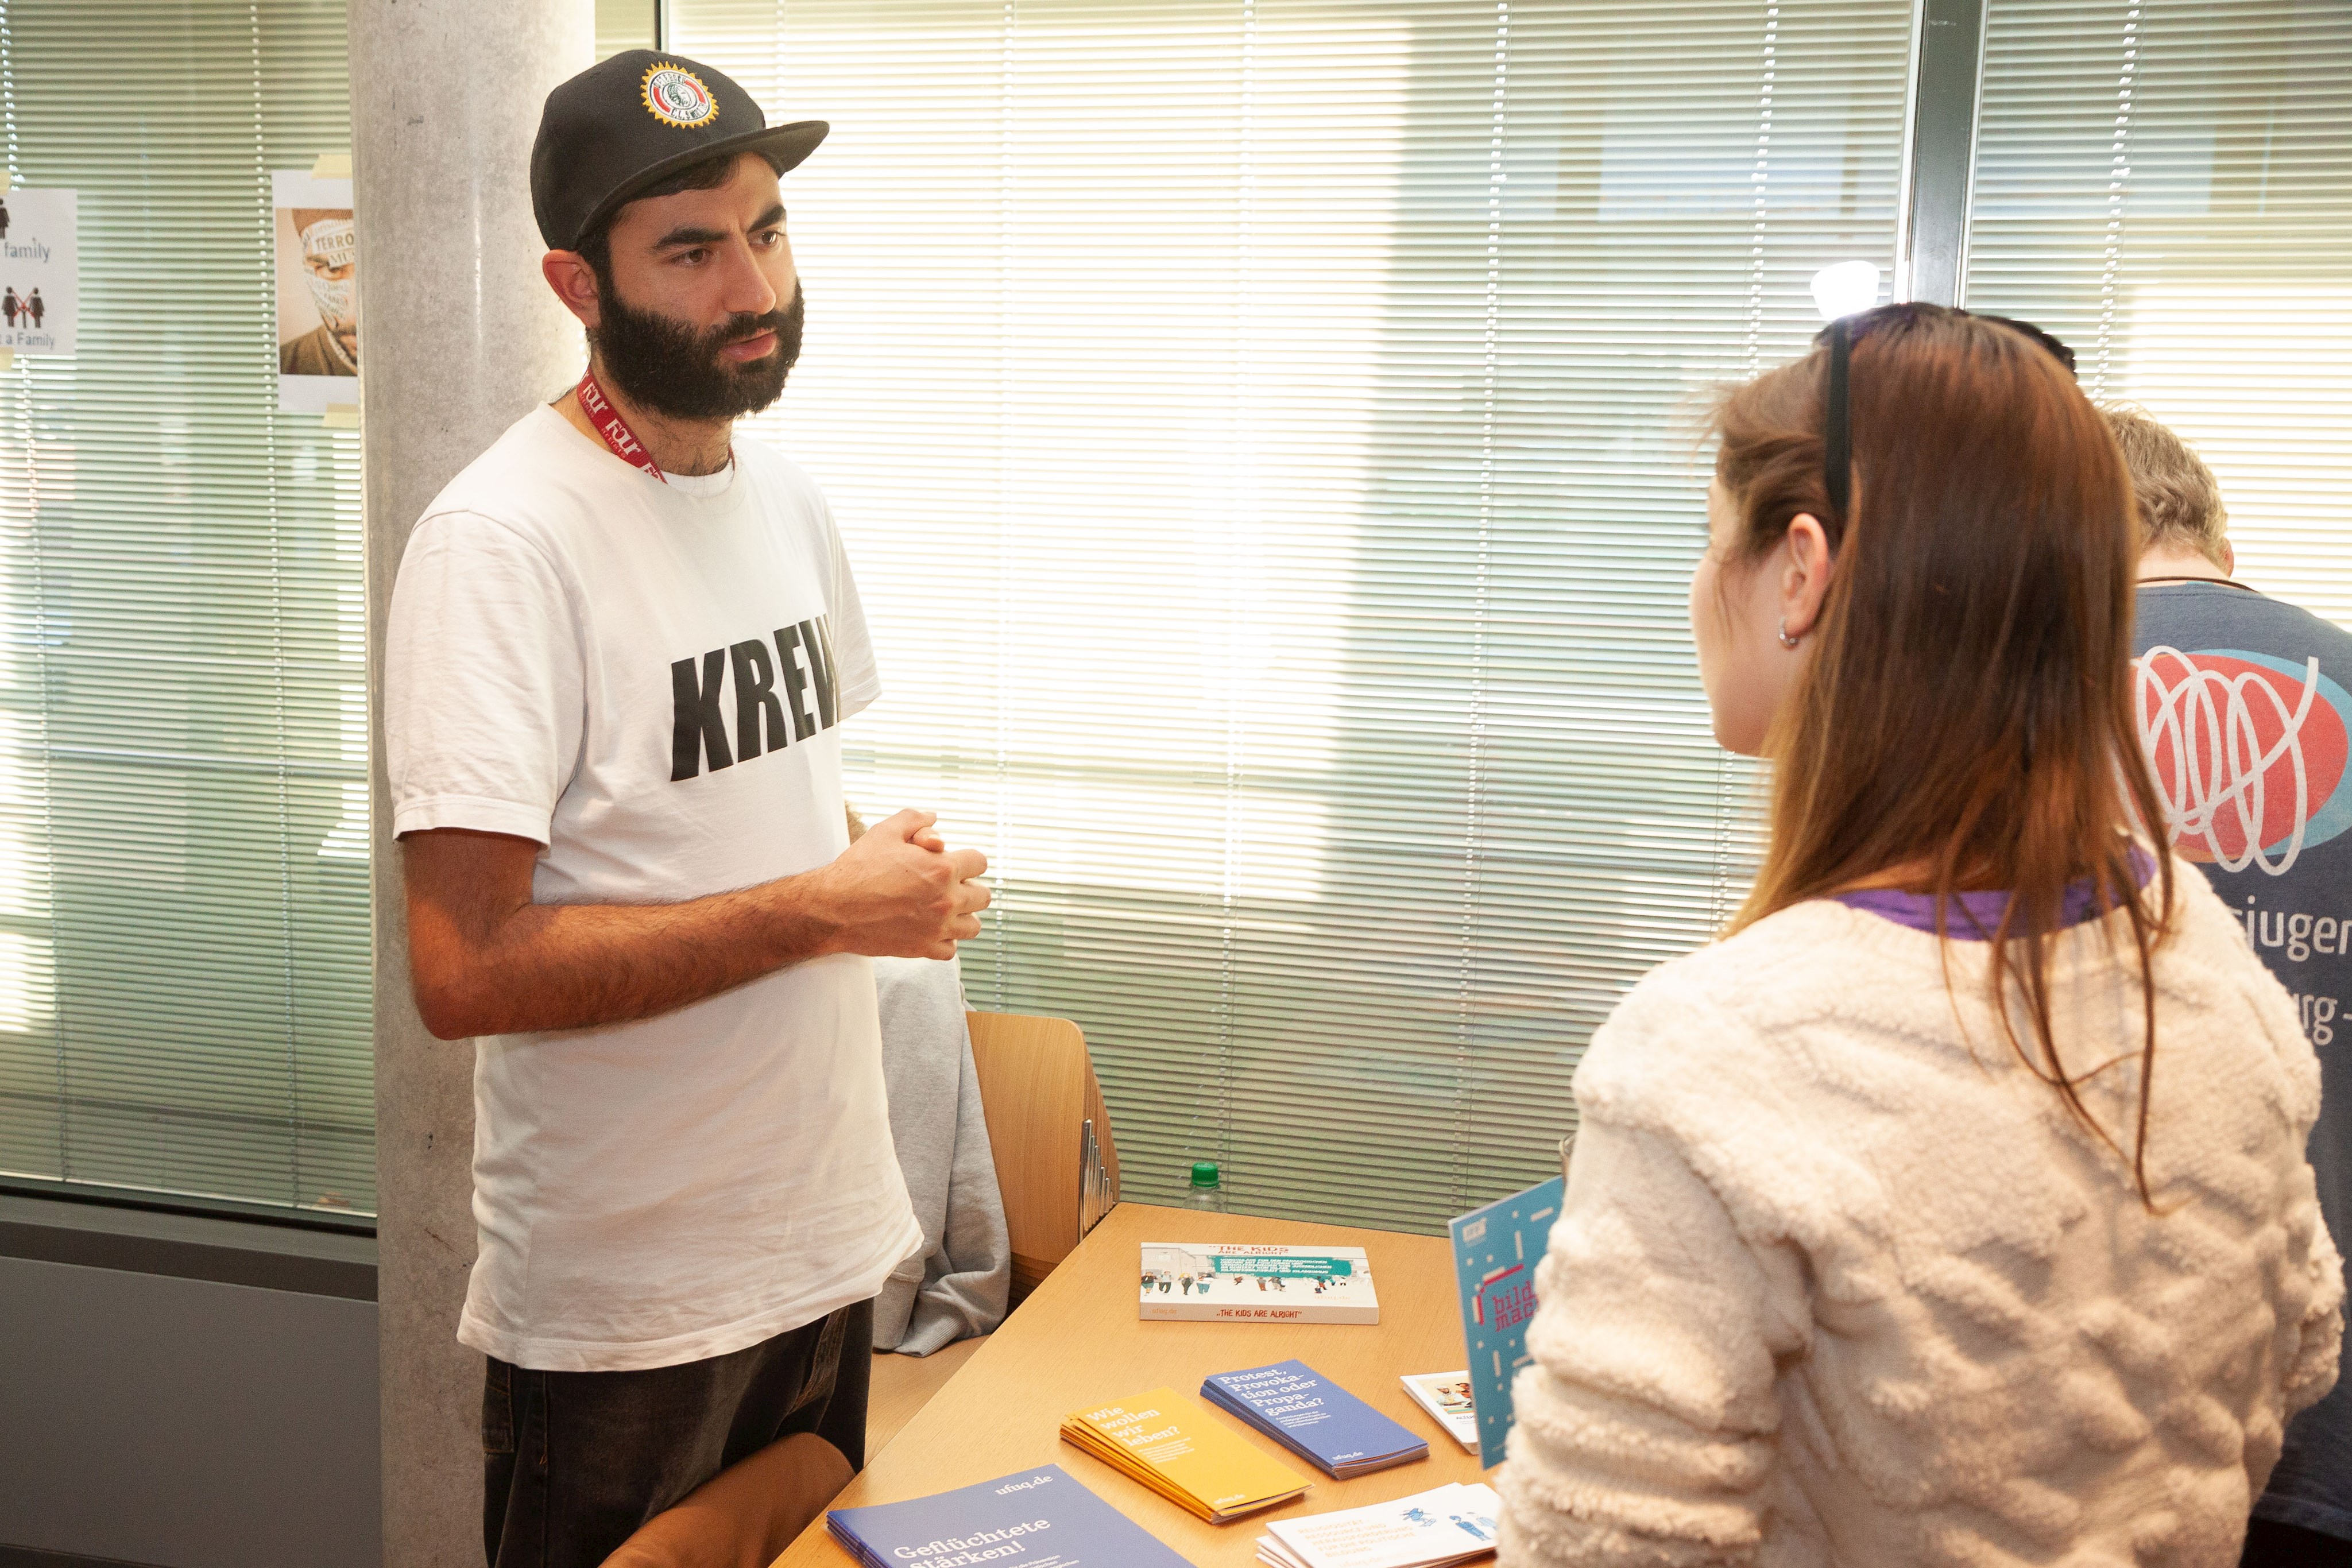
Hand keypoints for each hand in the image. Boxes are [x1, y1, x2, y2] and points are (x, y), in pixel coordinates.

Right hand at [800, 808, 988, 959]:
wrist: (833, 909)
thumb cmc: (857, 868)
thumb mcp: (884, 831)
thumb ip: (914, 819)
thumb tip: (933, 818)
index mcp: (942, 869)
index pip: (980, 862)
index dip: (967, 859)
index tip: (953, 863)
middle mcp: (947, 900)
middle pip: (983, 896)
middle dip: (969, 887)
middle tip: (947, 886)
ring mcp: (937, 928)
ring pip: (973, 926)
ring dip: (963, 915)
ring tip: (942, 909)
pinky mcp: (923, 949)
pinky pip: (951, 949)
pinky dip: (945, 940)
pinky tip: (930, 929)